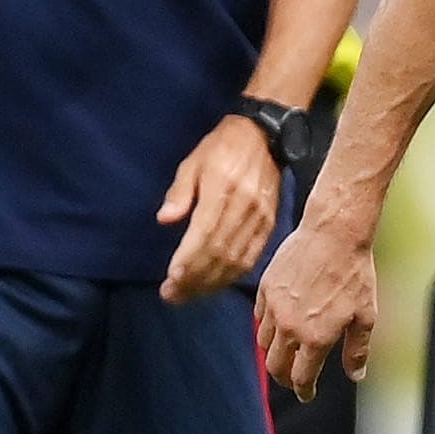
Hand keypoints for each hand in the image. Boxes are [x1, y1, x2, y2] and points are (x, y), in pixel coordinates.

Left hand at [157, 112, 281, 304]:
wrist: (266, 138)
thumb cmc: (222, 148)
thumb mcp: (193, 162)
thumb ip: (179, 192)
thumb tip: (164, 219)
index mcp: (223, 187)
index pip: (205, 232)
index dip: (189, 259)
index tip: (171, 278)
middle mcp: (245, 207)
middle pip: (220, 252)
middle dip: (195, 279)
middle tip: (172, 295)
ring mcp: (261, 219)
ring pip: (236, 261)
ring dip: (211, 283)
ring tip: (188, 295)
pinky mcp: (270, 226)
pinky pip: (252, 258)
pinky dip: (232, 276)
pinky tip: (214, 285)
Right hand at [257, 216, 377, 400]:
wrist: (334, 234)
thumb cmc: (355, 274)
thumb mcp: (365, 316)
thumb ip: (357, 350)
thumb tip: (356, 376)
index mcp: (315, 338)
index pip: (301, 378)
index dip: (304, 391)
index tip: (307, 394)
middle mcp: (290, 327)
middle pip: (276, 367)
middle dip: (284, 379)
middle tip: (293, 380)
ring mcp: (274, 307)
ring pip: (264, 344)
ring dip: (274, 355)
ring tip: (285, 354)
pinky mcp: (266, 288)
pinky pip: (260, 318)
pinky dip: (267, 328)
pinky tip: (279, 326)